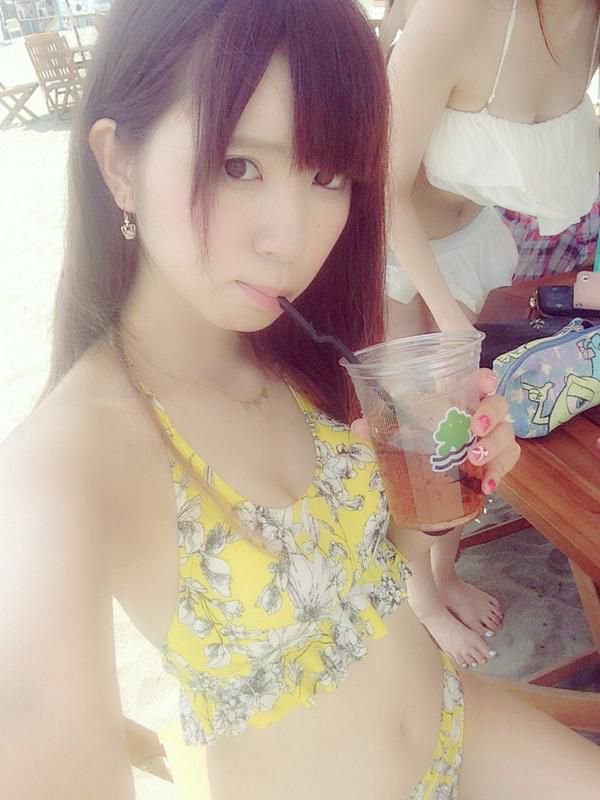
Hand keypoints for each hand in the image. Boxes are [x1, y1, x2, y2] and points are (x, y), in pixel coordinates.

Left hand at [351, 368, 519, 494]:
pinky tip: (486, 486)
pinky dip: (498, 473)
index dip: (486, 379)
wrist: (426, 480)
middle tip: (473, 429)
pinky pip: (506, 464)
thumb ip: (379, 428)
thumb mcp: (397, 435)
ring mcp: (491, 440)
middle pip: (499, 407)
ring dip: (494, 447)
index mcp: (459, 400)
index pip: (479, 381)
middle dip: (491, 415)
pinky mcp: (495, 464)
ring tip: (475, 460)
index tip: (485, 384)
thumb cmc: (418, 443)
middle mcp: (480, 417)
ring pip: (507, 436)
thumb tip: (358, 426)